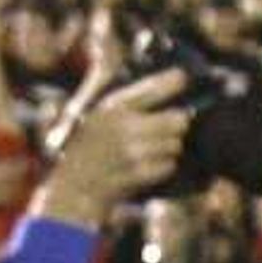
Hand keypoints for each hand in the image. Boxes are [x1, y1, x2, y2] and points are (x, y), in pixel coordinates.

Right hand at [32, 66, 190, 226]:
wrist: (77, 184)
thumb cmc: (91, 146)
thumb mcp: (102, 114)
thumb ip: (132, 98)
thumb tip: (177, 79)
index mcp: (113, 107)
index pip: (152, 87)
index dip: (172, 81)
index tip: (183, 78)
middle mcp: (124, 126)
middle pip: (177, 119)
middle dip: (176, 125)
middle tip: (168, 129)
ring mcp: (132, 151)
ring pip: (174, 144)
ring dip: (169, 148)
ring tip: (151, 150)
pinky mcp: (138, 172)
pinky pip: (169, 165)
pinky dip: (163, 167)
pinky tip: (148, 166)